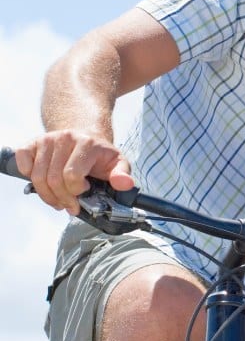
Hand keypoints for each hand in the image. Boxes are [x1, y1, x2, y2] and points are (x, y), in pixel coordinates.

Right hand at [16, 131, 132, 215]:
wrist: (85, 136)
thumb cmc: (99, 155)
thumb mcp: (117, 163)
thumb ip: (122, 174)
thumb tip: (125, 184)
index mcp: (87, 143)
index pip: (72, 175)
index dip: (76, 191)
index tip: (84, 193)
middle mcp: (65, 138)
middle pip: (53, 179)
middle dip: (62, 199)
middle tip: (70, 205)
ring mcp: (47, 139)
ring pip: (38, 177)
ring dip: (47, 195)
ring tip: (58, 199)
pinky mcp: (33, 143)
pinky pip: (22, 163)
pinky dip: (29, 177)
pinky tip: (43, 182)